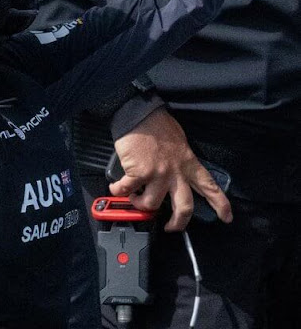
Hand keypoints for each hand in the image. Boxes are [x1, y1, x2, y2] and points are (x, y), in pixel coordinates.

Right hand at [109, 107, 232, 230]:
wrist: (139, 114)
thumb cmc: (157, 123)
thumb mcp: (179, 141)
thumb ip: (180, 158)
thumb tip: (175, 169)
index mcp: (188, 163)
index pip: (209, 186)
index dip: (220, 204)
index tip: (226, 217)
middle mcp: (175, 173)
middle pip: (184, 207)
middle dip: (178, 223)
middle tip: (171, 228)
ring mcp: (157, 175)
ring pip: (152, 204)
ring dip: (141, 204)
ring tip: (135, 198)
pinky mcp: (139, 173)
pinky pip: (127, 190)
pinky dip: (119, 191)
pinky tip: (116, 189)